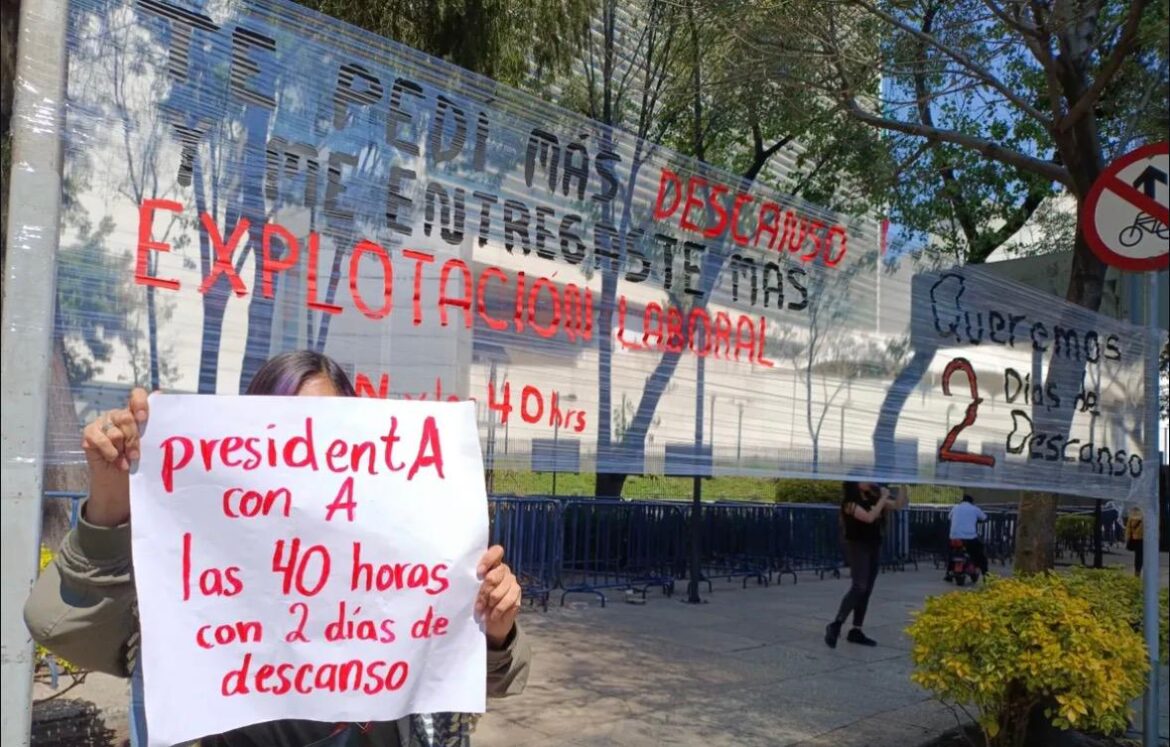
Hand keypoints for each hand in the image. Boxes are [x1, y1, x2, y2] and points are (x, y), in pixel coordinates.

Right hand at [81, 388, 148, 526]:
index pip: (137, 396)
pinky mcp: (89, 433)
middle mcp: (117, 414)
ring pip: (115, 433)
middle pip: (126, 418)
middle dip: (133, 438)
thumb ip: (153, 426)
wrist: (118, 478)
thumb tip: (161, 397)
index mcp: (134, 412)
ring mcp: (102, 422)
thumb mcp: (146, 444)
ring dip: (122, 450)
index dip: (140, 403)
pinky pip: (101, 440)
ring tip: (126, 460)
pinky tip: (115, 460)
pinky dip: (110, 453)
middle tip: (136, 455)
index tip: (143, 418)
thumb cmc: (135, 458)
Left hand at [475, 545, 520, 648]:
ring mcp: (512, 581)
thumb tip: (463, 580)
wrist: (491, 620)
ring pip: (499, 591)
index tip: (479, 573)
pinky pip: (507, 601)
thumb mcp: (472, 590)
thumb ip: (472, 582)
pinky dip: (497, 611)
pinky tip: (491, 616)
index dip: (488, 560)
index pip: (496, 552)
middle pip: (494, 575)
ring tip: (482, 612)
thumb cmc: (478, 601)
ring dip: (488, 604)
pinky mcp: (517, 594)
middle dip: (484, 593)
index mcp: (492, 564)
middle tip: (478, 605)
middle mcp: (503, 570)